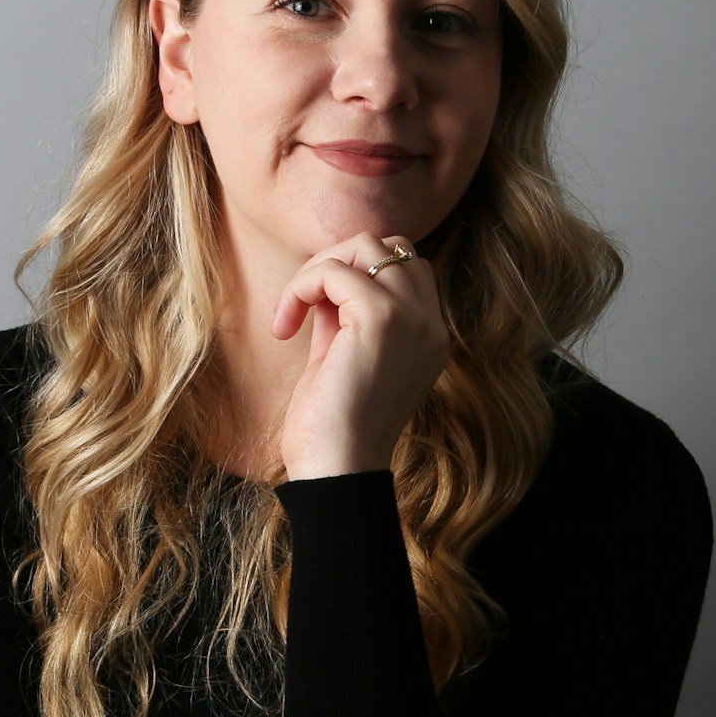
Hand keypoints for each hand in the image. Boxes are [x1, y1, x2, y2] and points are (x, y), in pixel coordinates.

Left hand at [272, 231, 449, 479]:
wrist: (337, 470)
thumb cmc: (334, 427)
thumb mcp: (344, 357)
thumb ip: (344, 315)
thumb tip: (326, 277)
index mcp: (430, 335)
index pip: (405, 266)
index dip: (357, 273)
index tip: (319, 312)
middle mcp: (431, 323)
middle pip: (390, 246)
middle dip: (337, 262)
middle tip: (302, 305)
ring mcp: (412, 318)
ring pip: (365, 246)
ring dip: (318, 270)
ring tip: (292, 314)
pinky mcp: (380, 318)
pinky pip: (334, 270)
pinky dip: (301, 287)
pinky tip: (284, 327)